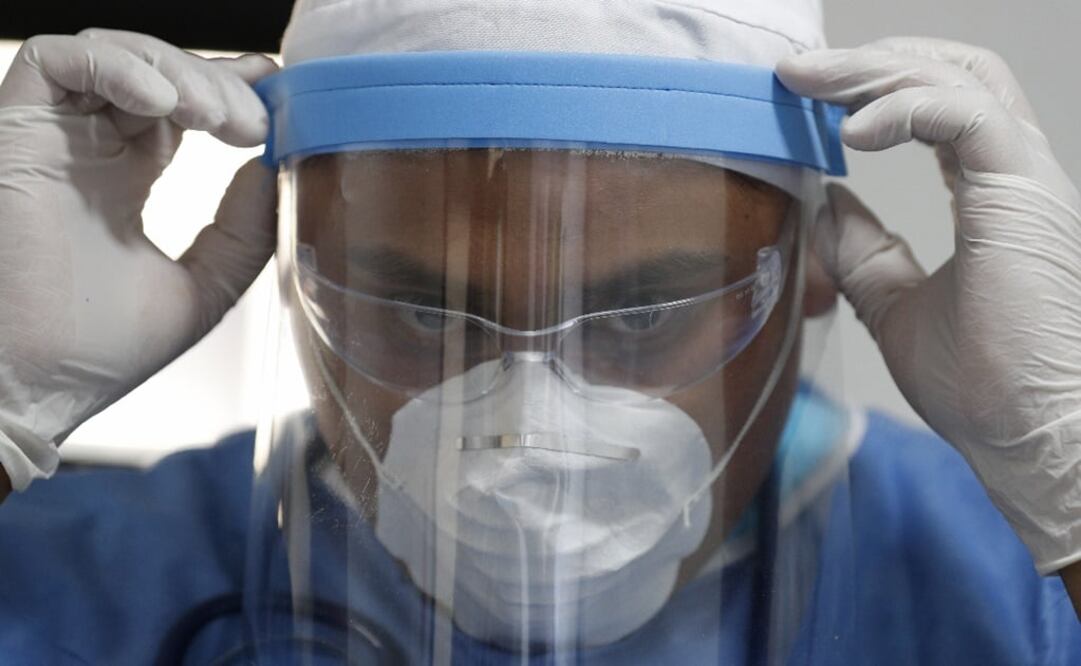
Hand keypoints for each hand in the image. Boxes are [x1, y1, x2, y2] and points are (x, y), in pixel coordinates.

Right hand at [0, 30, 278, 490]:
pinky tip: (164, 103)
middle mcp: (88, 150)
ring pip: (115, 55)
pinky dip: (116, 65)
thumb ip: (242, 233)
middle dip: (216, 87)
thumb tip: (273, 169)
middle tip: (254, 126)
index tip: (276, 94)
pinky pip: (54, 60)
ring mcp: (52, 138)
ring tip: (218, 119)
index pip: (179, 107)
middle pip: (158, 75)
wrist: (35, 386)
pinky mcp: (15, 131)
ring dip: (178, 74)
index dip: (229, 90)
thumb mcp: (203, 287)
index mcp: (124, 178)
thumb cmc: (98, 349)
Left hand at [778, 38, 1080, 574]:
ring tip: (807, 81)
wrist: (1031, 441)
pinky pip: (965, 116)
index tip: (804, 92)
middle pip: (950, 73)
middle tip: (796, 71)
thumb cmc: (985, 388)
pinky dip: (904, 108)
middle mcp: (1014, 175)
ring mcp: (1024, 181)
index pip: (940, 105)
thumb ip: (865, 253)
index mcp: (992, 194)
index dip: (874, 87)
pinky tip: (850, 133)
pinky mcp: (1022, 196)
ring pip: (957, 80)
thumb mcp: (895, 307)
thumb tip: (827, 203)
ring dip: (873, 73)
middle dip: (869, 62)